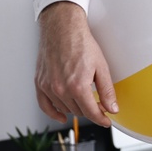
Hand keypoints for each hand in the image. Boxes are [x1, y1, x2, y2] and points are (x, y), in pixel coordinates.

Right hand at [35, 1, 117, 126]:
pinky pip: (44, 105)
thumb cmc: (81, 44)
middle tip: (100, 105)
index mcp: (77, 86)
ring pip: (65, 109)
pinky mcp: (40, 83)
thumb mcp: (101, 67)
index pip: (91, 112)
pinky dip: (53, 113)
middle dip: (91, 111)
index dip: (101, 119)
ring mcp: (48, 87)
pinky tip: (62, 116)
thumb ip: (107, 91)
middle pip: (79, 112)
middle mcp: (60, 89)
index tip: (106, 121)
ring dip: (76, 108)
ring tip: (85, 100)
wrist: (62, 29)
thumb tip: (112, 108)